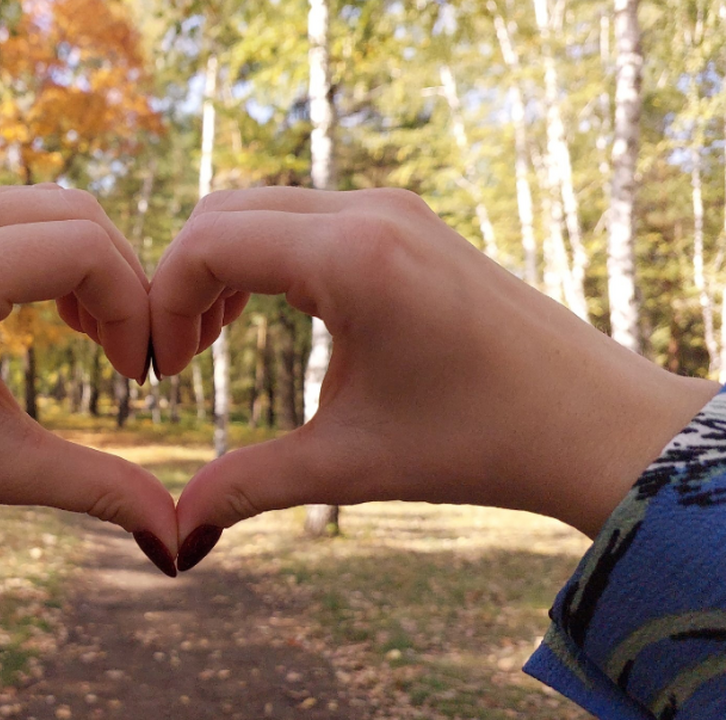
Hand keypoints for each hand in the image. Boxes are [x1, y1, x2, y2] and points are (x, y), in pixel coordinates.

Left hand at [0, 184, 178, 574]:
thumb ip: (96, 489)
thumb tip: (179, 545)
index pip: (84, 249)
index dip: (133, 306)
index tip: (133, 373)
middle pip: (75, 211)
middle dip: (121, 279)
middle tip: (126, 352)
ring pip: (46, 204)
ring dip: (88, 262)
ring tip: (93, 335)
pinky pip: (10, 214)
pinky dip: (49, 253)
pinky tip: (55, 316)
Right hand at [149, 187, 718, 568]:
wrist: (595, 424)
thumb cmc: (482, 442)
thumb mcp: (351, 463)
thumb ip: (248, 486)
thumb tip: (174, 537)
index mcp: (352, 259)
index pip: (208, 243)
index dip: (163, 303)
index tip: (166, 372)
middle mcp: (370, 212)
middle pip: (224, 211)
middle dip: (182, 280)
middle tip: (182, 358)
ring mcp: (393, 209)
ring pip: (262, 207)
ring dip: (222, 265)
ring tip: (215, 340)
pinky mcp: (407, 222)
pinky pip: (304, 215)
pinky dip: (264, 256)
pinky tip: (267, 316)